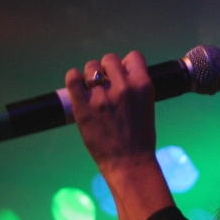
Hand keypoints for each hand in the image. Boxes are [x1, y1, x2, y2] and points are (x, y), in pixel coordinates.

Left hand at [65, 51, 174, 219]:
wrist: (129, 163)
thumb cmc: (140, 137)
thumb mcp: (147, 105)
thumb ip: (135, 87)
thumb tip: (121, 72)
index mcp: (143, 85)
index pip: (133, 56)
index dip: (126, 64)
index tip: (122, 75)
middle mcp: (123, 87)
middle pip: (109, 59)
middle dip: (107, 69)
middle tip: (105, 85)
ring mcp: (102, 96)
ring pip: (91, 67)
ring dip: (90, 76)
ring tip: (92, 90)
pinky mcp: (84, 106)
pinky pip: (73, 78)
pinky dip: (73, 78)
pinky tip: (76, 84)